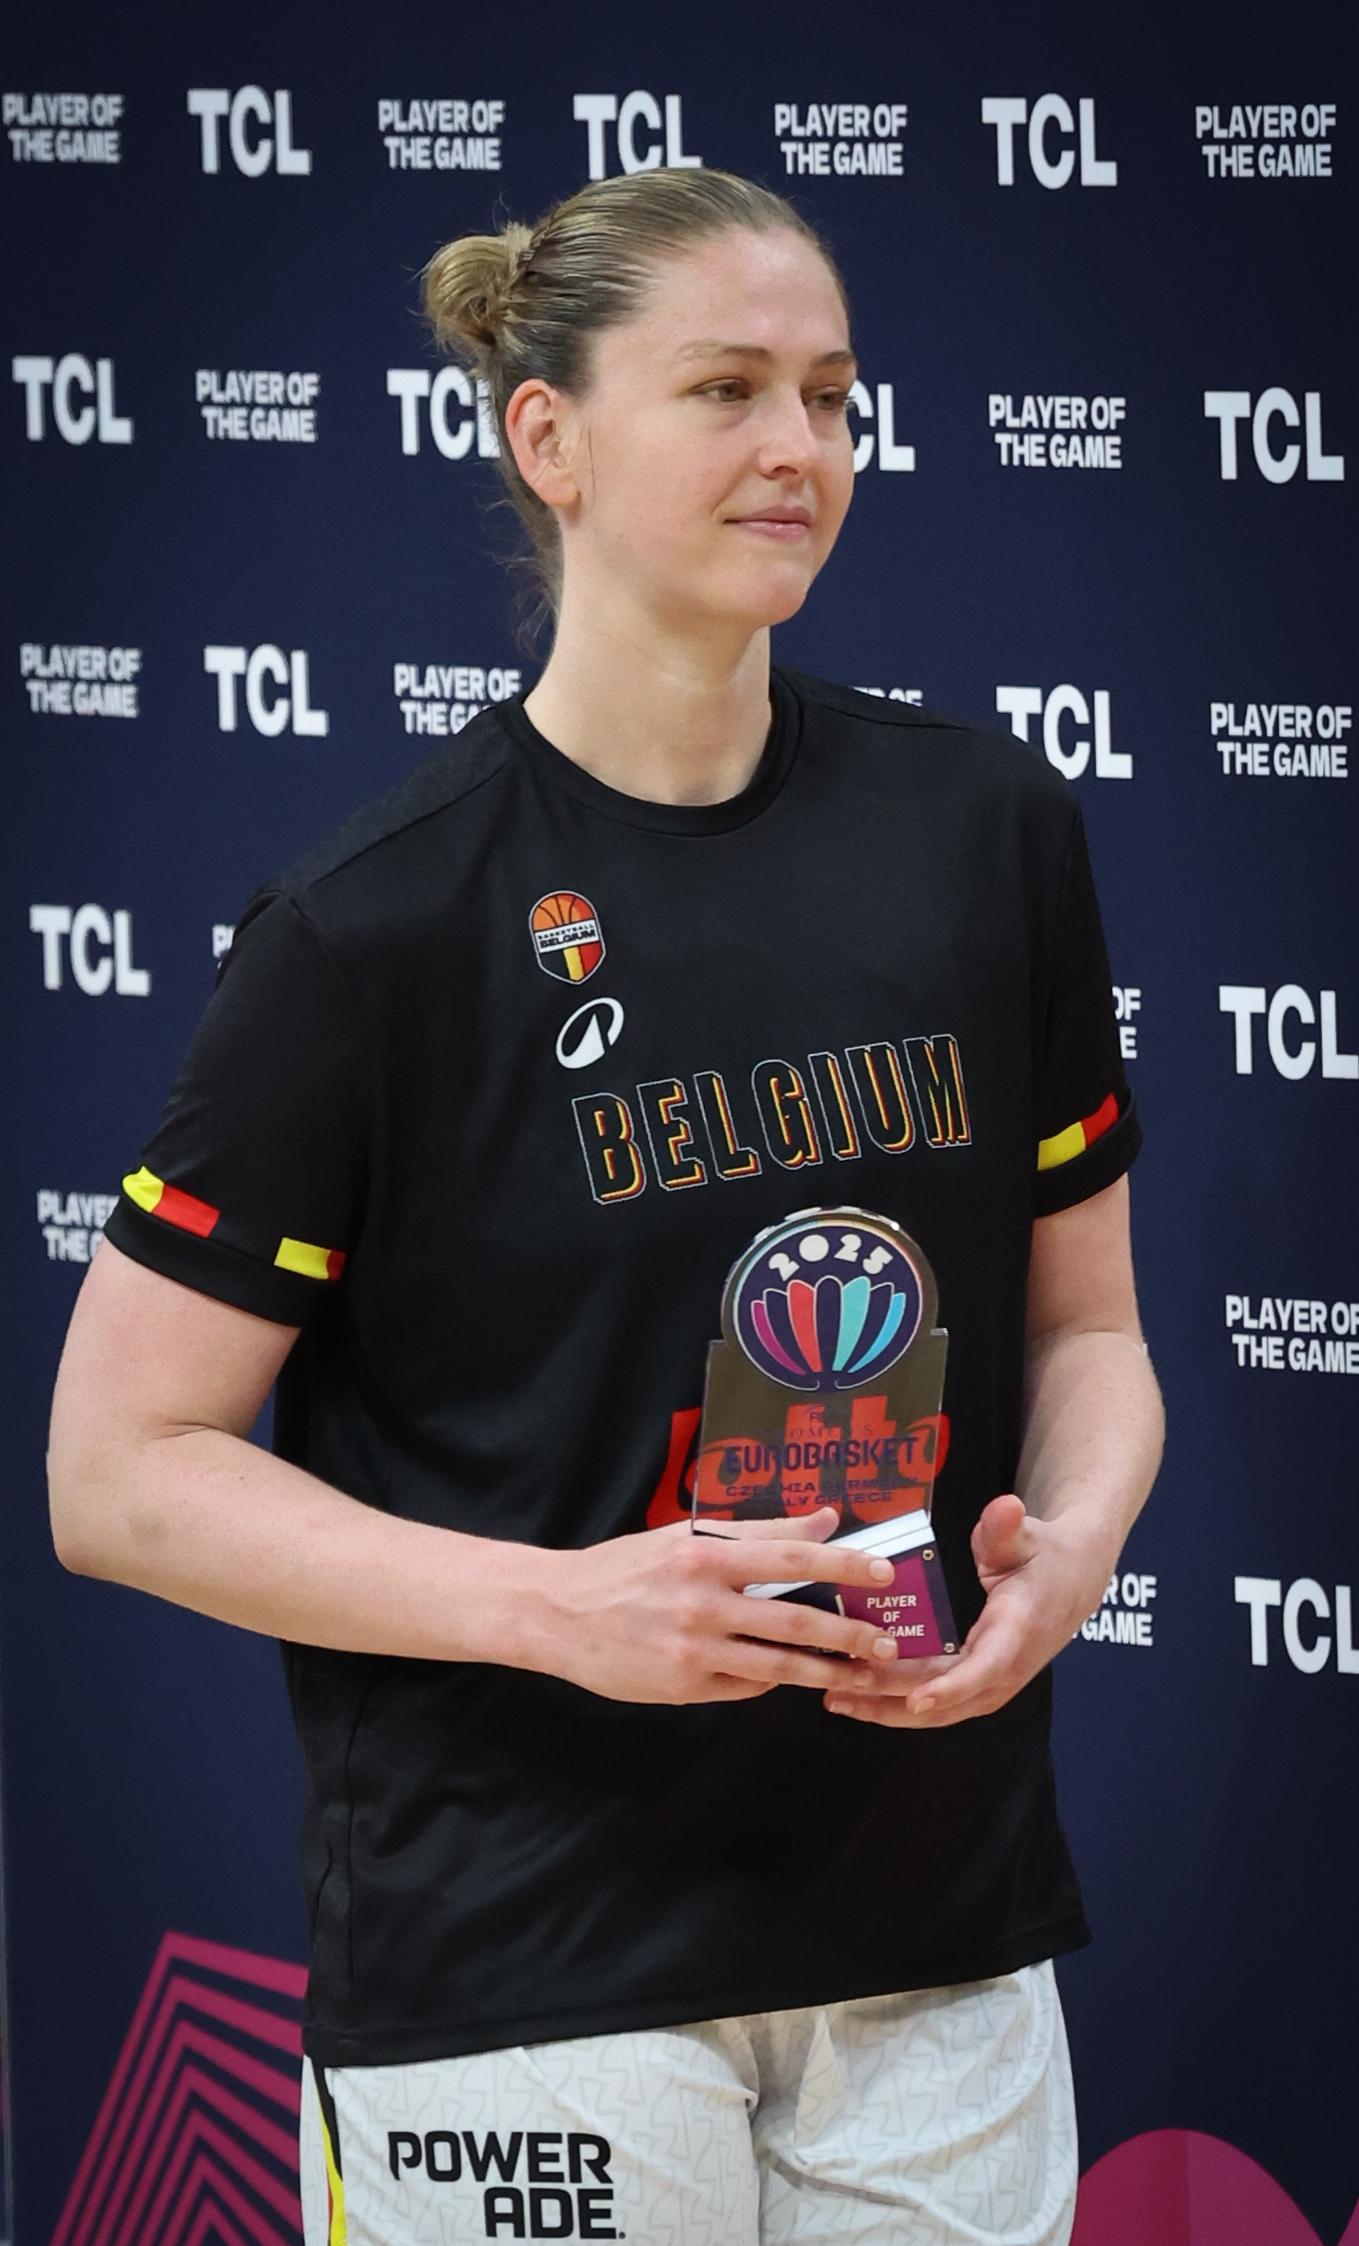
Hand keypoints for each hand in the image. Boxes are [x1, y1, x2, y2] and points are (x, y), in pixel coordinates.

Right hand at [539, 1504, 907, 1705]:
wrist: (559, 1612)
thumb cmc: (627, 1568)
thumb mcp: (685, 1535)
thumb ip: (758, 1530)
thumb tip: (824, 1518)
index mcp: (706, 1553)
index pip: (792, 1555)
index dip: (844, 1564)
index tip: (884, 1572)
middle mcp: (703, 1601)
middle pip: (796, 1617)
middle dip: (851, 1632)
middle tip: (888, 1641)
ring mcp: (694, 1648)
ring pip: (778, 1663)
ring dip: (827, 1669)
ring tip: (861, 1671)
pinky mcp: (684, 1686)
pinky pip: (745, 1685)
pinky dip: (771, 1679)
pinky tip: (789, 1675)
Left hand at [821, 1493, 1112, 1727]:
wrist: (1074, 1582)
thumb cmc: (1045, 1556)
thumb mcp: (1028, 1536)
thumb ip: (1008, 1527)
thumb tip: (1005, 1507)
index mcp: (1018, 1629)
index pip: (986, 1668)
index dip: (951, 1687)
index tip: (916, 1700)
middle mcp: (1007, 1666)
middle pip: (950, 1697)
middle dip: (894, 1697)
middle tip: (841, 1687)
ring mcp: (995, 1682)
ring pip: (942, 1711)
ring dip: (889, 1709)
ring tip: (837, 1700)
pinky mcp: (983, 1685)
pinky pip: (941, 1704)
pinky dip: (900, 1705)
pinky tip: (861, 1699)